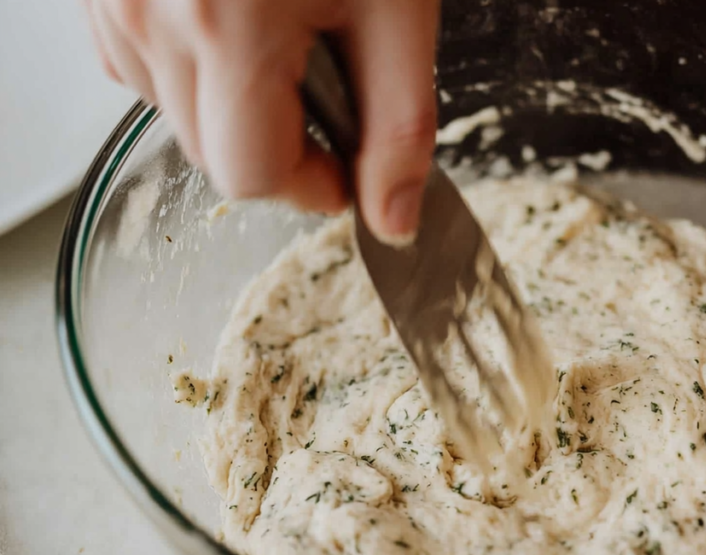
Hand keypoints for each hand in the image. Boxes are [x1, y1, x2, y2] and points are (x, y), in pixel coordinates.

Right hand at [83, 0, 438, 244]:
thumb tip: (392, 216)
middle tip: (327, 93)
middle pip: (213, 154)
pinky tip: (233, 16)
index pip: (253, 176)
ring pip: (174, 112)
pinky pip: (138, 61)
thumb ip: (399, 126)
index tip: (351, 170)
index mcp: (224, 30)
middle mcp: (147, 15)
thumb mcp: (395, 10)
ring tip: (281, 34)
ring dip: (234, 105)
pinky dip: (190, 64)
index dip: (315, 185)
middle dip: (280, 147)